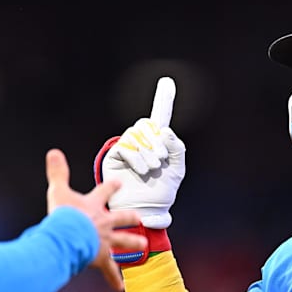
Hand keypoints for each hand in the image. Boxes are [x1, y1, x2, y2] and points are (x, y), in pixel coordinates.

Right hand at [45, 148, 144, 290]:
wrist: (69, 236)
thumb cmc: (63, 214)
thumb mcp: (58, 190)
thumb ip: (57, 172)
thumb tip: (53, 151)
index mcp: (94, 206)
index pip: (105, 192)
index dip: (112, 186)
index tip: (119, 183)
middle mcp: (104, 223)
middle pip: (122, 218)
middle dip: (130, 217)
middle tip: (140, 218)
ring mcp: (105, 241)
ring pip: (123, 242)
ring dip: (133, 244)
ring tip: (143, 246)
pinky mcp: (101, 257)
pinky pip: (109, 270)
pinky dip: (113, 279)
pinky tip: (120, 288)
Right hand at [95, 77, 184, 228]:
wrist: (146, 210)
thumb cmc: (162, 192)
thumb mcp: (177, 170)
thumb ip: (176, 148)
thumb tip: (165, 131)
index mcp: (158, 143)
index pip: (159, 117)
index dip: (164, 100)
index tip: (167, 81)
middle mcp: (142, 142)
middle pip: (146, 125)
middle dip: (155, 140)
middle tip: (161, 159)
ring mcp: (127, 148)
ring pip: (136, 135)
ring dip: (147, 151)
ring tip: (152, 169)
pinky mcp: (114, 156)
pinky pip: (126, 146)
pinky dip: (137, 157)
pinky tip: (142, 170)